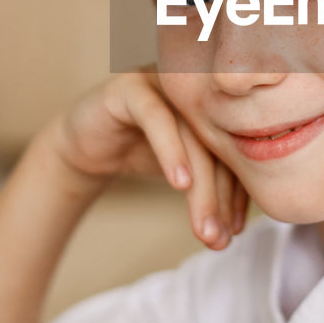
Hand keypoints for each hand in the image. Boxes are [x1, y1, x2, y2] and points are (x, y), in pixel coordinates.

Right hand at [51, 69, 248, 249]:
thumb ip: (215, 180)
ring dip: (200, 188)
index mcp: (217, 102)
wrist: (85, 144)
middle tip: (218, 240)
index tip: (234, 232)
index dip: (239, 194)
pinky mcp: (131, 87)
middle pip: (219, 145)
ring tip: (202, 228)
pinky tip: (179, 184)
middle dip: (219, 198)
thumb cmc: (143, 152)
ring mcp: (164, 82)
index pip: (237, 150)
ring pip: (192, 137)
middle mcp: (196, 88)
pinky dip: (171, 152)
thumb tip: (239, 227)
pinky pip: (157, 119)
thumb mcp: (186, 168)